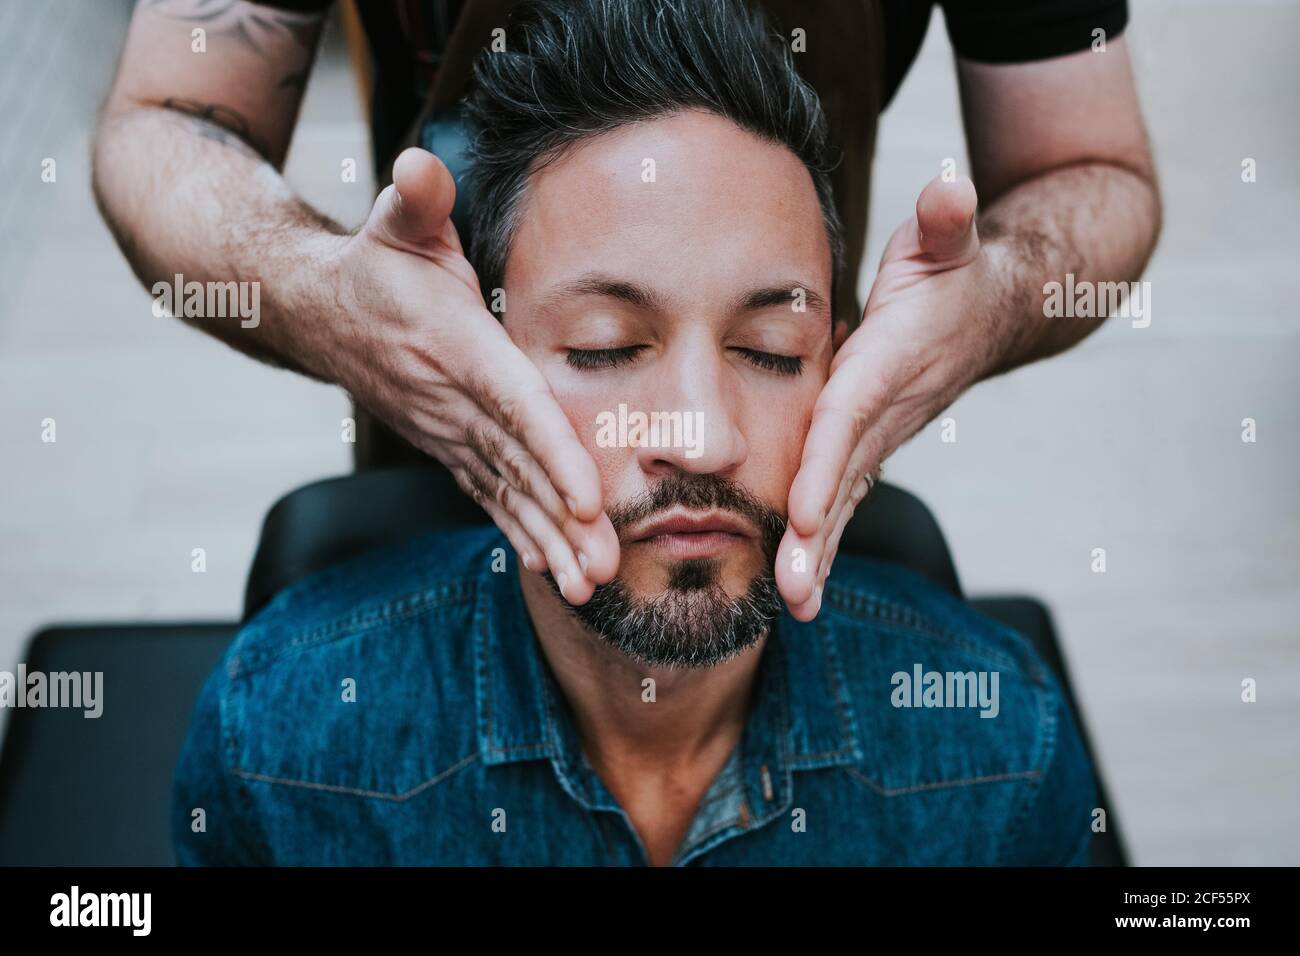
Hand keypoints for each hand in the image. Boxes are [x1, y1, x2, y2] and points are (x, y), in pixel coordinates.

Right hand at [328, 148, 618, 602]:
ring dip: (547, 543)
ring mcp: (450, 434)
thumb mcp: (396, 222)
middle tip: (606, 568)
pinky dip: (521, 534)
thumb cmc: (379, 265)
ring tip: (587, 587)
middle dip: (561, 522)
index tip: (586, 499)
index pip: (512, 405)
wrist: (322, 316)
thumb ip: (416, 199)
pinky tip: (552, 570)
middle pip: (518, 468)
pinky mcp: (450, 449)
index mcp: (457, 348)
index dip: (550, 451)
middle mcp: (453, 404)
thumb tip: (418, 166)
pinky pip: (490, 499)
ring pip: (506, 496)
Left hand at [776, 175, 999, 619]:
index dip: (829, 465)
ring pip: (847, 503)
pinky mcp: (873, 447)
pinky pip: (845, 500)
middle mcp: (887, 412)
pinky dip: (823, 546)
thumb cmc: (954, 272)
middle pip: (847, 480)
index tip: (806, 515)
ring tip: (791, 607)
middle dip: (822, 538)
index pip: (852, 420)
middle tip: (792, 593)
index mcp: (891, 365)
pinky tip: (796, 587)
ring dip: (821, 557)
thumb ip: (945, 222)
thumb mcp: (948, 238)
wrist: (996, 313)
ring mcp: (883, 437)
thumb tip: (951, 189)